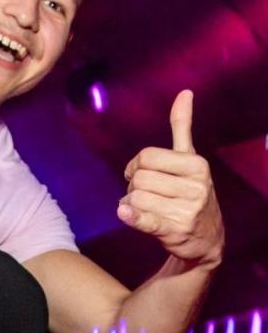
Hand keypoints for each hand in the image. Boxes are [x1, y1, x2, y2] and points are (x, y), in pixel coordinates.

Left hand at [118, 91, 223, 268]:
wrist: (206, 239)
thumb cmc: (191, 193)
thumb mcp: (191, 161)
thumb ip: (183, 128)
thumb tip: (184, 93)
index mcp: (197, 165)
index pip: (147, 157)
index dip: (135, 166)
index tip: (139, 174)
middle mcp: (195, 186)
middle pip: (139, 178)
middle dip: (134, 187)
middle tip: (146, 195)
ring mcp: (186, 209)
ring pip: (135, 198)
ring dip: (132, 204)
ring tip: (148, 209)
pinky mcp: (174, 230)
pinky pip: (144, 219)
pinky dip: (131, 216)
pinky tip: (125, 214)